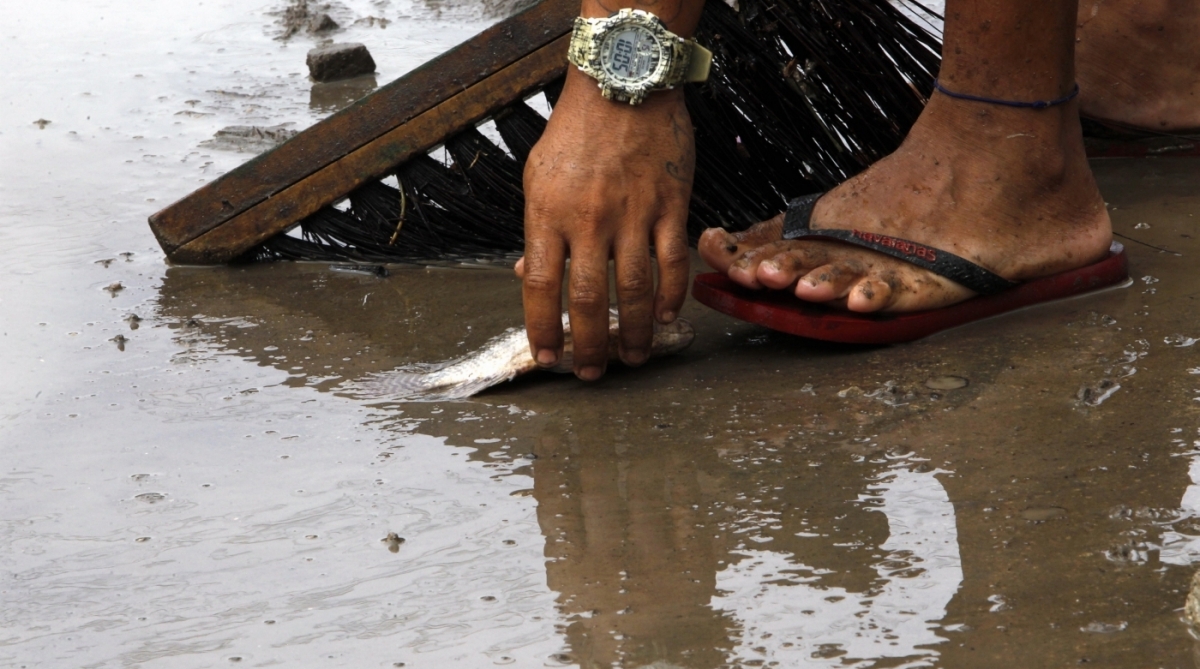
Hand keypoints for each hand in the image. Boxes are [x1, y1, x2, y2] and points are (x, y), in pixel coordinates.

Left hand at [517, 69, 693, 380]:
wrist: (622, 83)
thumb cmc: (575, 132)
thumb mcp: (537, 177)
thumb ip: (536, 231)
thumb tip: (526, 278)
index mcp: (548, 215)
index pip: (538, 286)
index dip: (541, 329)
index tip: (548, 358)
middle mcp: (588, 220)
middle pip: (588, 299)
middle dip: (589, 345)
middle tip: (592, 373)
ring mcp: (633, 214)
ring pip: (635, 290)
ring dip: (635, 332)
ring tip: (634, 358)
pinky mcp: (670, 206)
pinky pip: (672, 262)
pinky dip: (671, 296)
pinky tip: (667, 318)